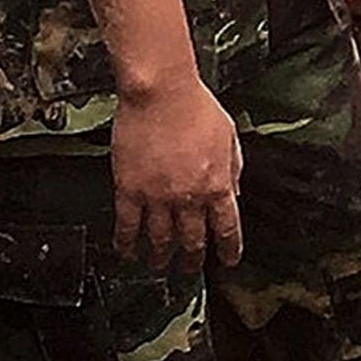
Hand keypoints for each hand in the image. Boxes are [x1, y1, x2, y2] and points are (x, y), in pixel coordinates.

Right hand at [110, 75, 243, 273]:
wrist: (161, 91)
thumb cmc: (194, 106)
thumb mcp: (229, 136)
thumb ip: (233, 168)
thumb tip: (234, 193)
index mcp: (217, 184)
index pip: (227, 229)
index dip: (228, 249)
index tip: (227, 261)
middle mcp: (188, 198)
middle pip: (192, 241)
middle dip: (191, 259)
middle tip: (188, 269)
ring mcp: (157, 197)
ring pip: (159, 240)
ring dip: (160, 257)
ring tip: (158, 265)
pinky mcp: (129, 189)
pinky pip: (127, 225)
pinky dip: (126, 243)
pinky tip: (126, 252)